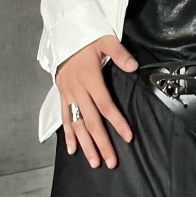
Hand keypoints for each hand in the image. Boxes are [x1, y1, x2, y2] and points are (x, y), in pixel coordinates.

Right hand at [55, 35, 137, 167]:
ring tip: (94, 162)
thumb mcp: (105, 39)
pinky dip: (68, 134)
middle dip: (101, 143)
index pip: (105, 105)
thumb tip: (133, 67)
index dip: (116, 122)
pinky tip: (72, 149)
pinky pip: (64, 118)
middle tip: (110, 162)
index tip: (127, 137)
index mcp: (89, 78)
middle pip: (91, 121)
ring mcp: (68, 94)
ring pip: (77, 124)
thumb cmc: (86, 37)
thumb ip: (119, 53)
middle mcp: (77, 90)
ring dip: (85, 144)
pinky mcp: (61, 94)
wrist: (62, 34)